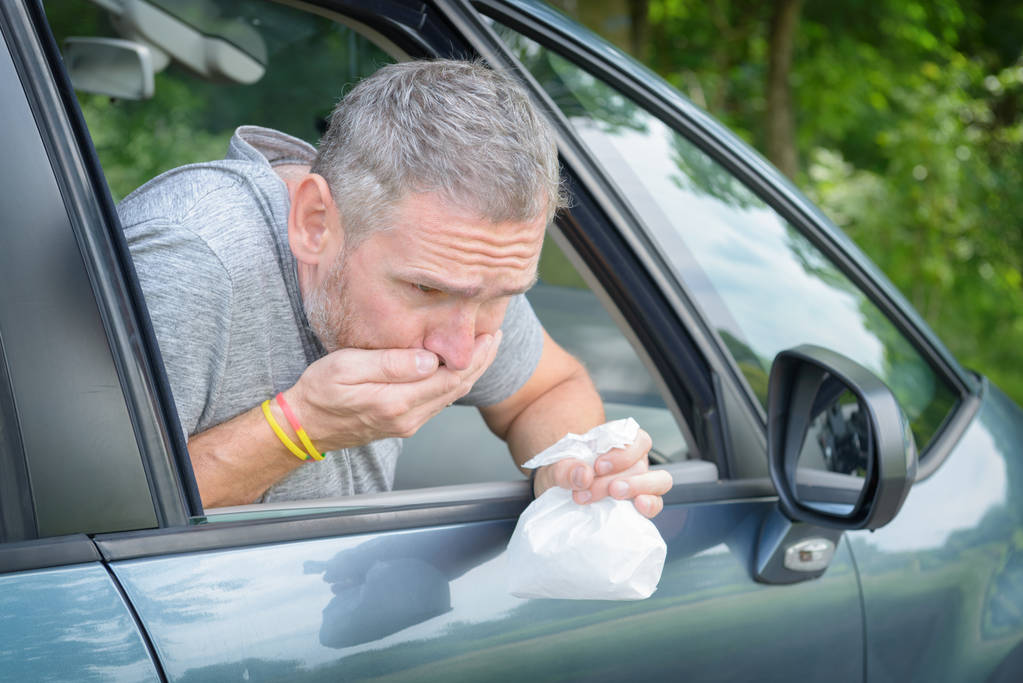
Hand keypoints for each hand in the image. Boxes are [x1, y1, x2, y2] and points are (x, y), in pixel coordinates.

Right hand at [283, 331, 501, 450]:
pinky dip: (454, 381)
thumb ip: (390, 364)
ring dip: (471, 371)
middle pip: (458, 388)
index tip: (488, 332)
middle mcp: (408, 418)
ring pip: (450, 396)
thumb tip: (430, 360)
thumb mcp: (347, 368)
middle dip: (481, 361)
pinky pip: (438, 401)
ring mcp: (407, 423)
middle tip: (495, 335)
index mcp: (397, 402)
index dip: (475, 355)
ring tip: (484, 346)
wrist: (304, 425)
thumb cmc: (319, 392)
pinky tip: (458, 366)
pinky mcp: (403, 422)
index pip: (451, 377)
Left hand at [531, 428, 672, 517]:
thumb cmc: (562, 474)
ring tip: (614, 494)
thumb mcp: (554, 468)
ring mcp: (639, 482)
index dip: (622, 452)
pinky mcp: (639, 503)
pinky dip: (650, 504)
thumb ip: (565, 469)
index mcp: (616, 443)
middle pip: (640, 464)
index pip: (636, 439)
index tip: (598, 466)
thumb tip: (583, 474)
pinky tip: (638, 506)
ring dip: (638, 487)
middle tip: (590, 488)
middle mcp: (632, 460)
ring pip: (659, 480)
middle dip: (615, 477)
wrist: (557, 494)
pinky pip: (656, 502)